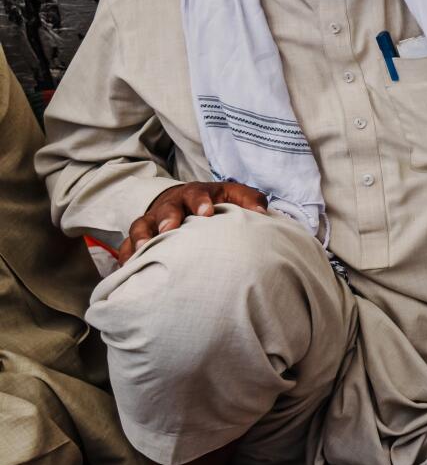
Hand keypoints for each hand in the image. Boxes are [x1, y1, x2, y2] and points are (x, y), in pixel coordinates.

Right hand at [117, 182, 267, 263]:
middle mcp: (170, 206)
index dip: (200, 202)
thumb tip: (262, 213)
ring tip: (141, 251)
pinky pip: (127, 245)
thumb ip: (249, 200)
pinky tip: (125, 269)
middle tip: (169, 230)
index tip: (206, 212)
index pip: (196, 194)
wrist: (185, 200)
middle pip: (165, 210)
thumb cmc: (214, 201)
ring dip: (140, 237)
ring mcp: (153, 221)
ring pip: (141, 226)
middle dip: (167, 219)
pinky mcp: (141, 236)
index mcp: (195, 194)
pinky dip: (125, 255)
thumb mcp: (233, 195)